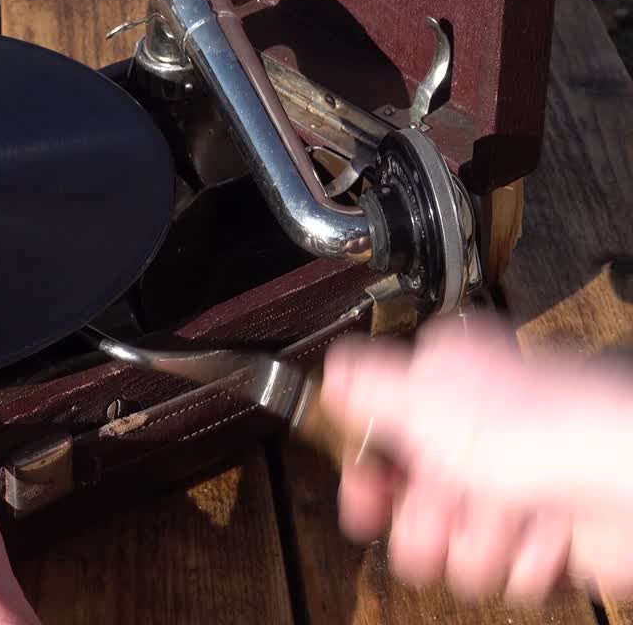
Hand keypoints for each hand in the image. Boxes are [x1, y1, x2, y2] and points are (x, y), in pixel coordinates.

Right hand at [321, 312, 632, 602]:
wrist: (626, 485)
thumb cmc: (543, 429)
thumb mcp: (423, 402)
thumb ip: (367, 388)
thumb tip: (333, 371)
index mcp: (453, 383)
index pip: (385, 432)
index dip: (367, 473)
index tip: (360, 499)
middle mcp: (486, 431)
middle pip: (419, 496)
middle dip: (425, 521)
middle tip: (432, 525)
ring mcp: (519, 483)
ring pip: (461, 540)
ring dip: (478, 544)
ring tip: (498, 526)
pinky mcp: (549, 532)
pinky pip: (509, 566)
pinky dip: (523, 559)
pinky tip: (538, 537)